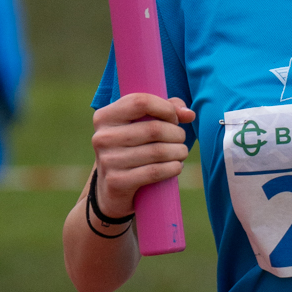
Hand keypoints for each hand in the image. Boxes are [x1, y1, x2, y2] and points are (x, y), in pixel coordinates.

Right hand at [91, 90, 192, 215]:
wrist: (110, 190)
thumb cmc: (131, 150)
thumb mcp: (141, 125)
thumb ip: (165, 111)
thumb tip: (189, 114)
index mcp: (105, 117)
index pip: (140, 102)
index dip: (165, 109)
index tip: (174, 119)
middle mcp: (102, 137)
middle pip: (153, 129)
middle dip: (176, 134)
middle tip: (181, 139)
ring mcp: (108, 160)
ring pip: (157, 151)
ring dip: (178, 152)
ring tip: (181, 153)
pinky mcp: (116, 182)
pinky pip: (154, 171)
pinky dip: (172, 168)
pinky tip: (176, 166)